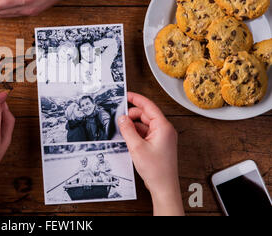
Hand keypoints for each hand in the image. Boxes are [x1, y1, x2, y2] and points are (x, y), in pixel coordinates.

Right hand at [117, 92, 183, 215]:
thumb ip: (127, 130)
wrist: (164, 187)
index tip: (126, 95)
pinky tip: (128, 138)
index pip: (148, 106)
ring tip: (122, 131)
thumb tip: (122, 118)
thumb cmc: (156, 170)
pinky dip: (136, 133)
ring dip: (133, 126)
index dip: (136, 99)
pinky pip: (145, 133)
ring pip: (144, 124)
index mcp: (163, 127)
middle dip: (132, 115)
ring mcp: (162, 137)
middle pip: (146, 115)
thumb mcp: (136, 147)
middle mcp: (164, 130)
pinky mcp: (158, 144)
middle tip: (119, 118)